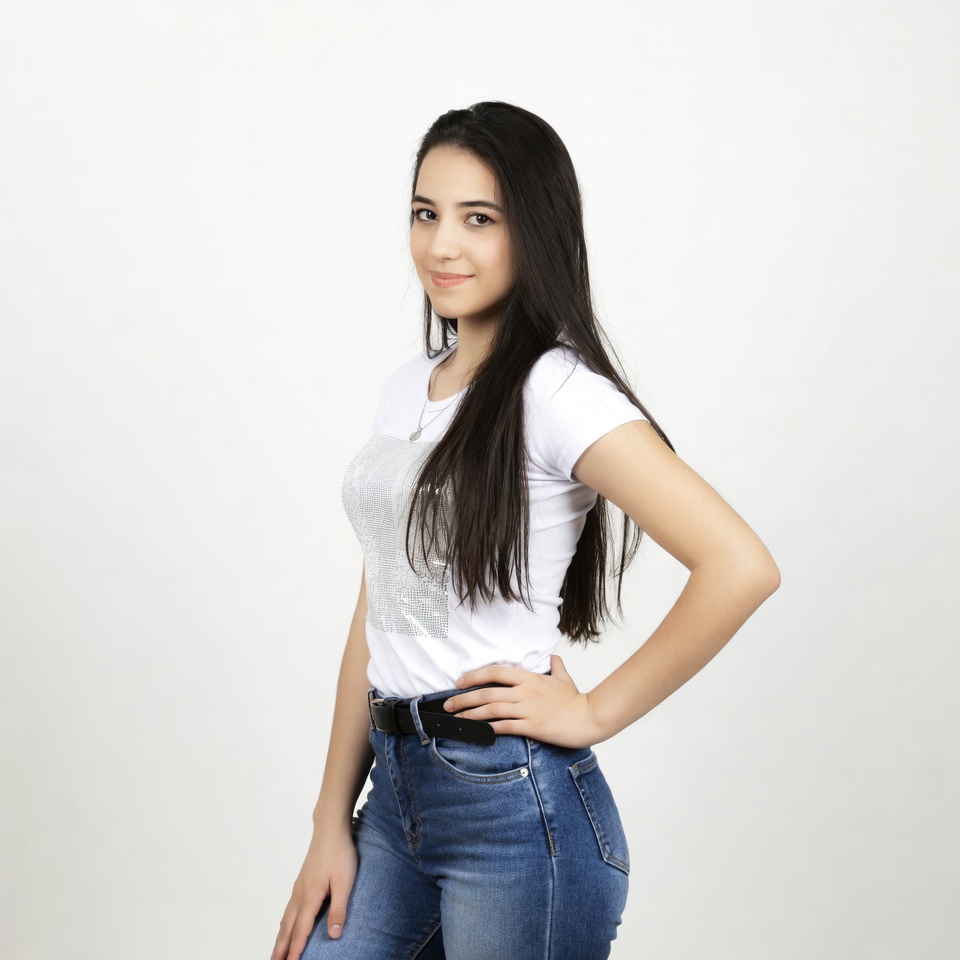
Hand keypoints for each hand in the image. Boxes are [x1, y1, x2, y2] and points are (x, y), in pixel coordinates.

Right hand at [271, 824, 356, 959]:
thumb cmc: (340, 853)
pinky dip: (284, 923)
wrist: (330, 828)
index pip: (301, 932)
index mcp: (310, 898)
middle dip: (281, 949)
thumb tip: (334, 935)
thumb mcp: (344, 882)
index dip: (296, 951)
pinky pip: (289, 908)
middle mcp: (300, 895)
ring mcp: (299, 887)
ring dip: (280, 938)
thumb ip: (338, 909)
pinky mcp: (302, 881)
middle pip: (287, 928)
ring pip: (286, 919)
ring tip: (275, 952)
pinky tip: (285, 924)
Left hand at [443, 655, 603, 747]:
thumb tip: (554, 657)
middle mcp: (525, 691)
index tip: (460, 682)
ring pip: (491, 710)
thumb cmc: (576, 700)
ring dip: (470, 715)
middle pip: (487, 693)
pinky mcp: (531, 726)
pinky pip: (504, 727)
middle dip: (463, 699)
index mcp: (529, 678)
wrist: (589, 717)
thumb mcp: (565, 679)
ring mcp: (527, 709)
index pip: (496, 672)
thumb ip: (557, 667)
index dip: (474, 676)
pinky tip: (477, 732)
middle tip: (448, 705)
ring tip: (457, 719)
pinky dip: (488, 729)